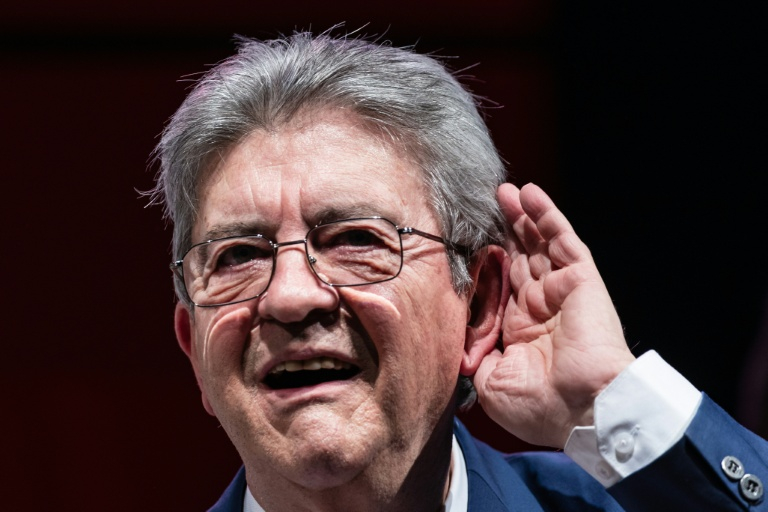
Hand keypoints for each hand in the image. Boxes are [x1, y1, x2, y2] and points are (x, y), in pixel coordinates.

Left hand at [473, 183, 635, 447]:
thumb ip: (476, 357)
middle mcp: (540, 306)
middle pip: (519, 257)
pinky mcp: (580, 280)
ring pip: (539, 243)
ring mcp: (560, 291)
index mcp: (521, 330)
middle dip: (504, 231)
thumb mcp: (491, 384)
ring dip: (521, 216)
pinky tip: (530, 193)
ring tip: (503, 191)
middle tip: (485, 205)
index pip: (500, 285)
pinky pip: (563, 240)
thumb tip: (462, 343)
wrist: (583, 411)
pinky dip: (547, 215)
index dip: (486, 262)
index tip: (465, 241)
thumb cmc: (541, 407)